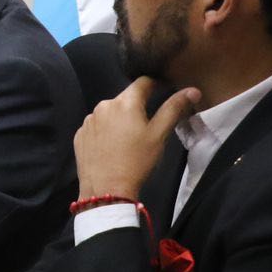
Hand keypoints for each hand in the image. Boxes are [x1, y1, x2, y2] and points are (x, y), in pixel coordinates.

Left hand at [74, 76, 200, 199]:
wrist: (106, 189)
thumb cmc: (136, 161)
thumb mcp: (159, 135)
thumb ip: (174, 108)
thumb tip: (192, 90)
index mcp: (124, 102)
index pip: (142, 82)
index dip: (155, 84)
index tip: (164, 89)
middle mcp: (103, 106)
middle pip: (125, 98)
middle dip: (137, 106)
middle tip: (147, 124)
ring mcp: (88, 121)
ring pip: (109, 112)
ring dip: (120, 119)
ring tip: (129, 139)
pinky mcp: (80, 135)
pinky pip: (96, 126)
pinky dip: (105, 131)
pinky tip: (112, 147)